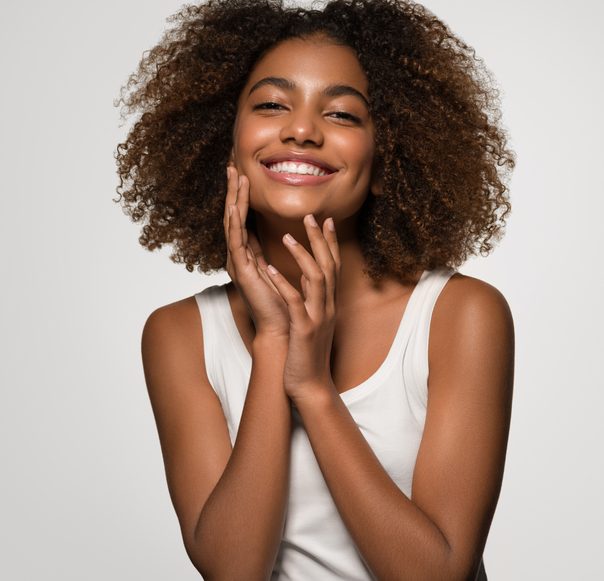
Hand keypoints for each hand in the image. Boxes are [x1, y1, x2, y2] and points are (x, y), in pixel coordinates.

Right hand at [224, 166, 289, 337]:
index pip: (242, 218)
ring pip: (232, 223)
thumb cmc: (283, 304)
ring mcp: (237, 263)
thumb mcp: (277, 269)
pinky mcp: (242, 271)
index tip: (241, 172)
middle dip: (232, 190)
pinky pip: (236, 242)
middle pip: (233, 216)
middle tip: (231, 164)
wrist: (284, 331)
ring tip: (234, 175)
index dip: (241, 195)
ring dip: (233, 198)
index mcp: (247, 255)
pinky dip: (235, 222)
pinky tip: (235, 206)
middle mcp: (238, 256)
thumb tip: (278, 231)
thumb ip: (272, 252)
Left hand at [265, 214, 341, 400]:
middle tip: (311, 216)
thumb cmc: (306, 354)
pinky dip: (283, 284)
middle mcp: (328, 306)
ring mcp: (317, 317)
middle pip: (329, 266)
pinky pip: (294, 302)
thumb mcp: (312, 321)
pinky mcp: (304, 330)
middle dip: (320, 240)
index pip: (333, 265)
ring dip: (302, 256)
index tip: (325, 219)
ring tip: (286, 237)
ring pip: (316, 280)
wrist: (310, 386)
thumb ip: (311, 299)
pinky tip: (270, 270)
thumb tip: (307, 279)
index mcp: (329, 303)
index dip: (330, 241)